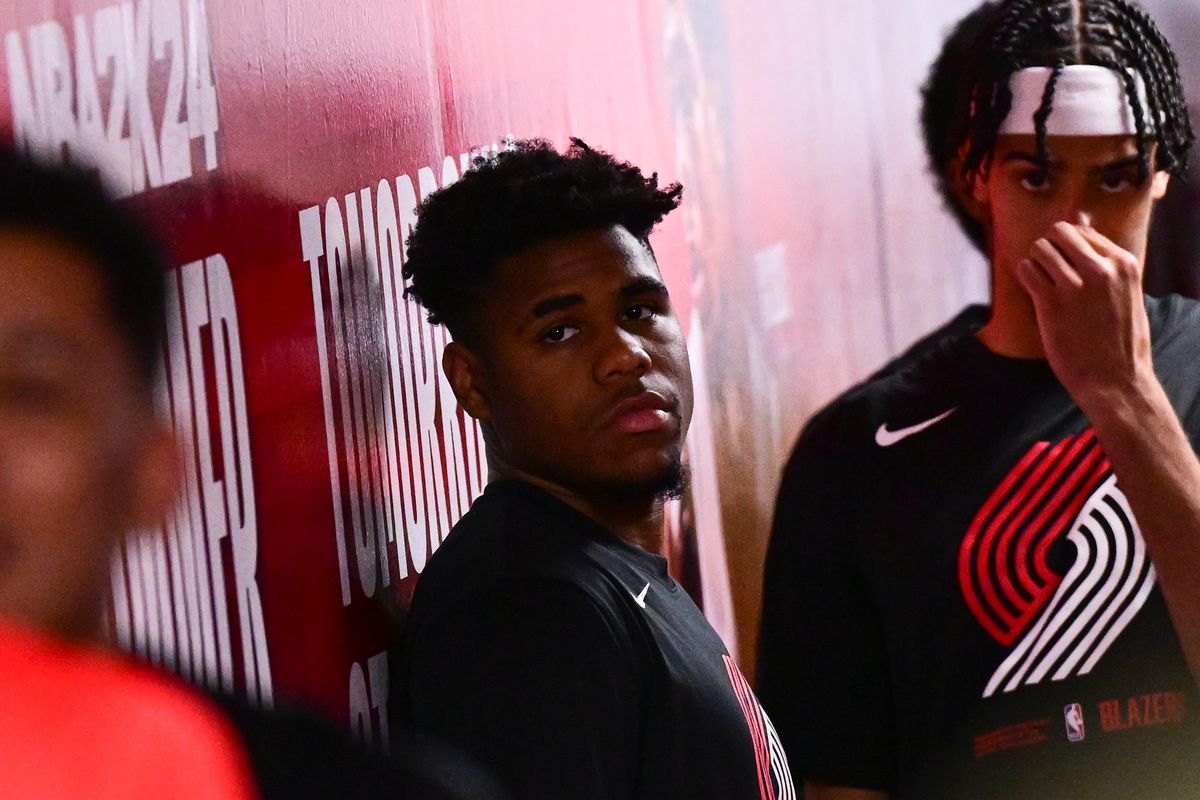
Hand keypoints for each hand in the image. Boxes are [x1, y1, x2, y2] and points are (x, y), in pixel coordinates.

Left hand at [1014, 221, 1155, 405]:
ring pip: (1039, 248)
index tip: (1063, 264)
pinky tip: (1033, 293)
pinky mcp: (1051, 303)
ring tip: (1041, 284)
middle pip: (1059, 233)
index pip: (1083, 231)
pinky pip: (1026, 270)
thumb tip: (1079, 222)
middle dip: (1049, 248)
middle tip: (1048, 272)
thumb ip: (1106, 263)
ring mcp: (1076, 285)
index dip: (1066, 245)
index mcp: (1123, 263)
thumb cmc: (1120, 340)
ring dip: (1035, 263)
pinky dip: (1024, 277)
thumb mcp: (1127, 293)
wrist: (1115, 379)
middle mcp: (1101, 269)